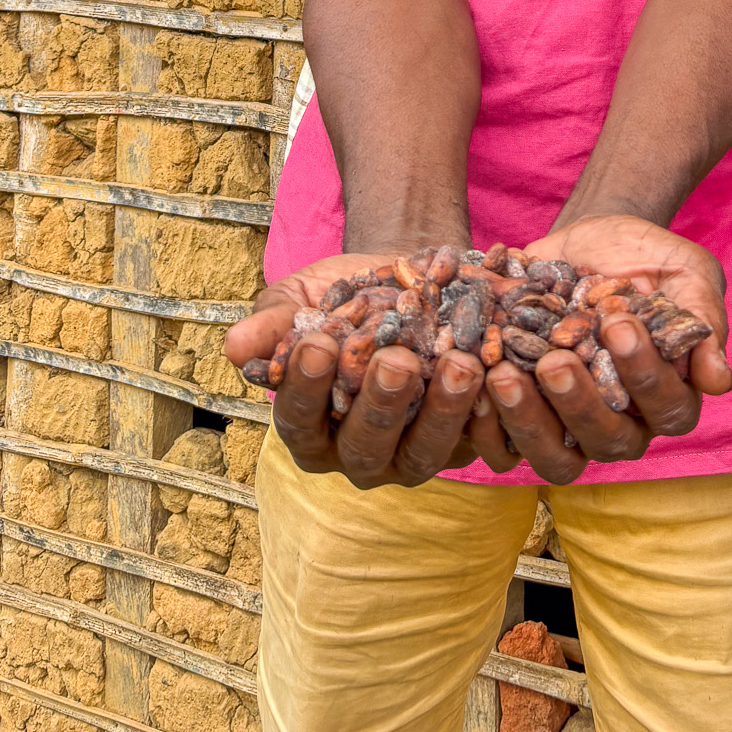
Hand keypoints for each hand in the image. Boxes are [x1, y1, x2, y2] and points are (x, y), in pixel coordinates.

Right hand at [222, 255, 486, 488]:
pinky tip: (496, 370)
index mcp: (310, 428)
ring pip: (425, 452)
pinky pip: (478, 439)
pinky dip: (488, 410)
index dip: (306, 387)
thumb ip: (275, 321)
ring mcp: (414, 453)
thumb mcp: (303, 297)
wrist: (409, 277)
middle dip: (381, 404)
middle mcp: (359, 454)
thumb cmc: (343, 293)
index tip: (317, 343)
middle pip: (366, 447)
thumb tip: (235, 347)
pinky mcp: (466, 440)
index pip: (300, 420)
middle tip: (395, 359)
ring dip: (443, 411)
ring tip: (457, 363)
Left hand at [464, 215, 731, 485]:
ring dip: (526, 420)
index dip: (643, 374)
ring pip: (553, 453)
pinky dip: (483, 420)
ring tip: (502, 373)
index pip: (665, 407)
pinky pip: (502, 440)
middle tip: (554, 360)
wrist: (590, 242)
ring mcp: (570, 423)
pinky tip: (469, 379)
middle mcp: (622, 422)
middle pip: (606, 440)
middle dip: (578, 404)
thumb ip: (704, 321)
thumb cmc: (648, 259)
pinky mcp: (525, 414)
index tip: (618, 324)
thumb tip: (720, 381)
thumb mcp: (686, 274)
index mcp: (668, 396)